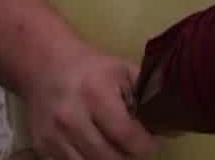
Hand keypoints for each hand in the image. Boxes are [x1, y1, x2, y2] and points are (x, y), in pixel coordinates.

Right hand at [21, 46, 158, 159]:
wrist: (44, 64)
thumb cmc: (90, 68)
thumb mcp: (122, 71)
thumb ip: (147, 96)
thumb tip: (172, 126)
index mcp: (94, 94)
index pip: (129, 138)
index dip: (148, 146)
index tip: (151, 142)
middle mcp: (71, 117)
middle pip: (112, 159)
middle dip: (130, 157)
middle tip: (133, 147)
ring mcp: (53, 135)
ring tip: (114, 148)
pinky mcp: (42, 147)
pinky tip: (92, 149)